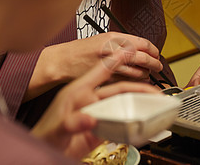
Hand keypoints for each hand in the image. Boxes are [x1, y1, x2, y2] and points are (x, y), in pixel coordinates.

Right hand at [26, 32, 162, 99]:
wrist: (64, 61)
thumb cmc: (81, 51)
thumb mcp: (102, 39)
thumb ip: (121, 43)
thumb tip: (140, 48)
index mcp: (114, 38)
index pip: (142, 43)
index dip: (153, 49)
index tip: (156, 53)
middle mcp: (113, 50)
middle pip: (143, 57)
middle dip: (154, 63)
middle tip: (158, 66)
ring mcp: (110, 65)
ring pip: (136, 71)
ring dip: (146, 73)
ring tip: (148, 74)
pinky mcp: (106, 78)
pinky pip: (126, 81)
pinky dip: (134, 81)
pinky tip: (136, 80)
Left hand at [31, 60, 159, 159]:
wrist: (45, 149)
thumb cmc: (46, 132)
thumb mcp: (57, 127)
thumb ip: (72, 123)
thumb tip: (89, 119)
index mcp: (80, 91)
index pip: (101, 71)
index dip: (117, 59)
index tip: (131, 50)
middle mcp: (91, 100)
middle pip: (119, 89)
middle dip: (138, 87)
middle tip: (154, 90)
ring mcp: (97, 114)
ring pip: (122, 105)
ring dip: (138, 103)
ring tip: (153, 103)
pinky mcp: (101, 129)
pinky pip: (121, 123)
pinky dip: (133, 122)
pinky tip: (142, 123)